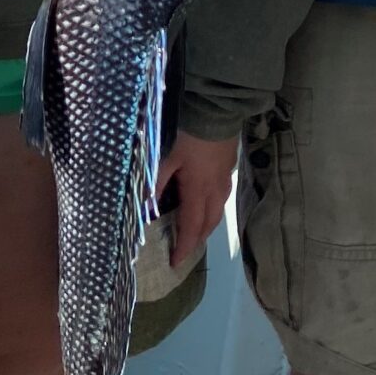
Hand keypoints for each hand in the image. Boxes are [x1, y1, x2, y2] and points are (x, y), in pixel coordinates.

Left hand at [156, 131, 238, 267]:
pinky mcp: (229, 169)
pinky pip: (222, 198)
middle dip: (197, 240)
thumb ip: (157, 183)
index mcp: (198, 191)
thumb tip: (146, 208)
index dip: (184, 247)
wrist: (218, 112)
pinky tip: (206, 203)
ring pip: (217, 212)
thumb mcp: (168, 158)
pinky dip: (212, 209)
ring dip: (206, 226)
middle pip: (208, 224)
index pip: (191, 227)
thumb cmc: (190, 137)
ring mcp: (224, 180)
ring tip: (195, 231)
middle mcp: (215, 191)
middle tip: (185, 249)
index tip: (175, 263)